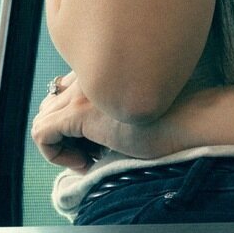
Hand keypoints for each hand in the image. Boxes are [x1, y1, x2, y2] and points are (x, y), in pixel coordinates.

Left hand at [32, 73, 190, 171]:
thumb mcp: (137, 111)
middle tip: (87, 153)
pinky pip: (42, 134)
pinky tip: (84, 162)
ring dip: (59, 145)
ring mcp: (83, 92)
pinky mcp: (80, 113)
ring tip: (86, 158)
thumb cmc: (173, 121)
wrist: (191, 120)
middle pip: (50, 105)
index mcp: (103, 69)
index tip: (95, 144)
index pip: (64, 93)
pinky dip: (55, 154)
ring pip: (42, 119)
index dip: (72, 124)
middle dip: (62, 134)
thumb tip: (90, 142)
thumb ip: (112, 112)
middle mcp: (88, 75)